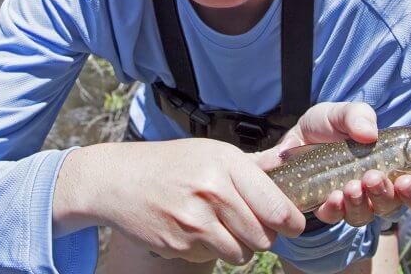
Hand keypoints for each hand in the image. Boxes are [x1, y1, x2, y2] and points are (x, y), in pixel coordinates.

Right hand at [53, 139, 305, 264]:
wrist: (118, 180)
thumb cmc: (171, 164)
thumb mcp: (212, 152)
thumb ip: (252, 167)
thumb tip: (293, 168)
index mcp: (226, 164)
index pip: (277, 207)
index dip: (292, 222)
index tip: (293, 224)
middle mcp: (213, 192)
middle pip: (264, 237)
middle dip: (263, 236)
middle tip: (250, 224)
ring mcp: (194, 222)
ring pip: (242, 254)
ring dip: (239, 246)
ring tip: (221, 226)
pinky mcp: (179, 245)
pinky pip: (213, 258)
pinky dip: (211, 250)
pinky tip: (195, 230)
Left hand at [252, 102, 410, 227]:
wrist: (290, 139)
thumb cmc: (326, 127)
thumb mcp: (341, 113)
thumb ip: (357, 116)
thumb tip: (369, 133)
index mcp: (391, 168)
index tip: (407, 181)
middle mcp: (376, 190)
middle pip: (393, 206)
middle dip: (386, 195)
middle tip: (373, 177)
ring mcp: (352, 202)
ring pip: (367, 215)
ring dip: (362, 203)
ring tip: (351, 185)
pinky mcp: (327, 208)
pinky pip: (336, 217)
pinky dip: (336, 208)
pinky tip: (332, 196)